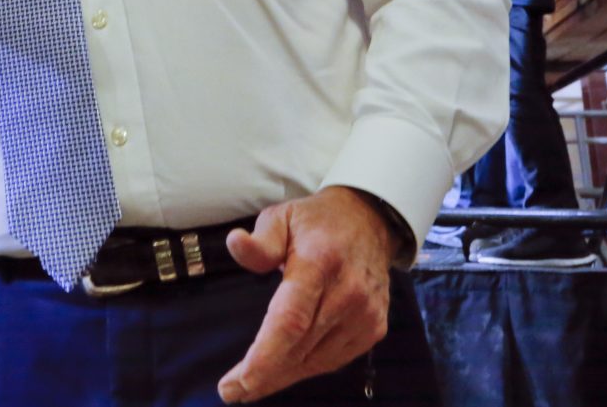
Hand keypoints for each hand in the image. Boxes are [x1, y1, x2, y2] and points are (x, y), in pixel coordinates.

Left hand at [217, 186, 395, 401]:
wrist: (369, 221)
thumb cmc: (316, 222)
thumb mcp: (281, 217)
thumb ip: (260, 240)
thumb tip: (235, 244)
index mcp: (319, 263)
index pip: (291, 320)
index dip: (264, 356)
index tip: (238, 381)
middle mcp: (348, 293)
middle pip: (300, 348)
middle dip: (264, 375)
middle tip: (232, 391)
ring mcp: (365, 314)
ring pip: (317, 361)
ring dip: (283, 376)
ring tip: (251, 384)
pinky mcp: (374, 327)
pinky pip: (334, 359)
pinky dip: (307, 369)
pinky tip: (284, 371)